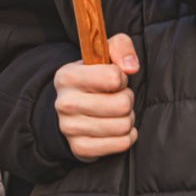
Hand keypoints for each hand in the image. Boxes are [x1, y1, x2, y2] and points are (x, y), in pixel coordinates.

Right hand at [54, 33, 140, 160]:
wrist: (71, 109)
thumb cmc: (94, 79)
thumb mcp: (103, 54)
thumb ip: (120, 47)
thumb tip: (131, 67)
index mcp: (67, 76)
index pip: (114, 77)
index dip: (121, 78)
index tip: (113, 80)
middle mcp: (64, 103)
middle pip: (122, 104)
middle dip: (127, 100)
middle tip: (117, 98)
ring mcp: (70, 128)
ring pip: (124, 125)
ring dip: (127, 119)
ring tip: (116, 113)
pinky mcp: (80, 148)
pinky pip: (122, 144)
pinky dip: (126, 137)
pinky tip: (116, 129)